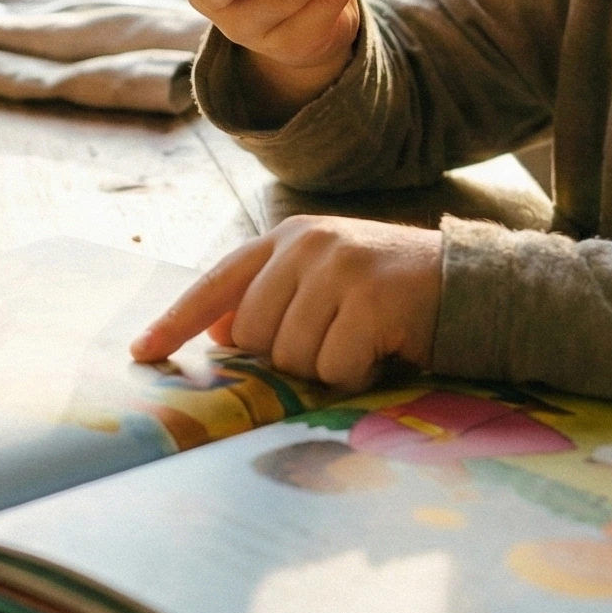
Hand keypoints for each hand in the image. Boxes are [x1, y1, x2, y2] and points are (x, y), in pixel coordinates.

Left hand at [129, 215, 441, 391]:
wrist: (470, 285)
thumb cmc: (390, 296)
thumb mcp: (325, 284)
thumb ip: (274, 299)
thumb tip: (223, 334)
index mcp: (288, 238)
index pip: (218, 282)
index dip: (176, 321)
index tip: (142, 354)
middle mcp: (308, 243)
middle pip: (254, 335)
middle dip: (286, 358)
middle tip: (332, 344)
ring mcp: (340, 267)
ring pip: (292, 356)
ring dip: (326, 368)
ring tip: (361, 343)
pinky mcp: (371, 297)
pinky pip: (334, 367)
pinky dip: (357, 374)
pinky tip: (383, 350)